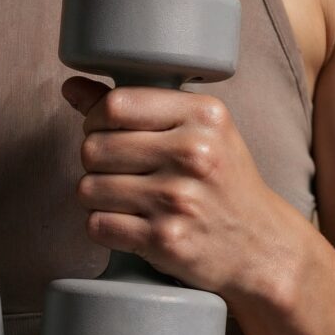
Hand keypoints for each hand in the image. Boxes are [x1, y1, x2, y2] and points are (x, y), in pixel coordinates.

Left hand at [61, 75, 304, 303]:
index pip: (115, 105)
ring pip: (88, 188)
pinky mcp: (165, 240)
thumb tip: (72, 87)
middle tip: (119, 170)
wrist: (262, 247)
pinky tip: (128, 223)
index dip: (96, 119)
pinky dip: (104, 226)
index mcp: (203, 116)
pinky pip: (97, 225)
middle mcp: (193, 154)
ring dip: (97, 196)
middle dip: (96, 161)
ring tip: (125, 198)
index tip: (106, 131)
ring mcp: (178, 200)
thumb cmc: (224, 181)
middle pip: (94, 147)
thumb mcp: (199, 130)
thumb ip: (138, 105)